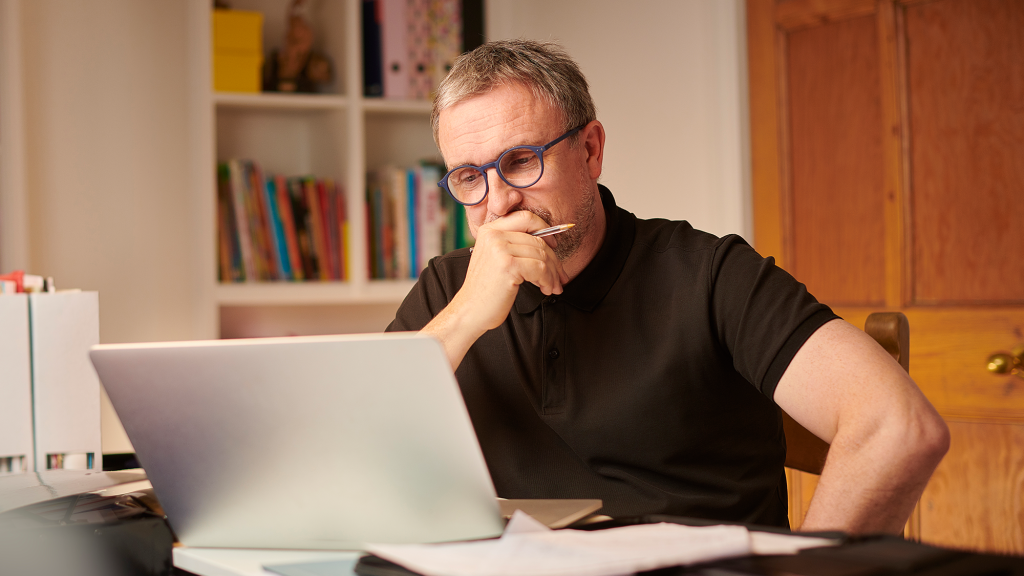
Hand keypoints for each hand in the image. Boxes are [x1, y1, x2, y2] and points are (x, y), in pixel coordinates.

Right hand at [422, 210, 568, 368]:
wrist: (470, 310)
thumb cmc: (486, 289)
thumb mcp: (496, 258)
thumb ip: (514, 245)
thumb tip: (549, 242)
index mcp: (490, 230)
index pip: (526, 217)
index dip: (545, 229)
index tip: (553, 246)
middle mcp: (494, 235)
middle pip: (538, 240)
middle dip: (554, 260)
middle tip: (559, 276)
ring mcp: (500, 249)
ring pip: (542, 255)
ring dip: (552, 274)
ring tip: (551, 286)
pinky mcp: (508, 265)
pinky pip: (540, 268)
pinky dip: (548, 280)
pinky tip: (545, 289)